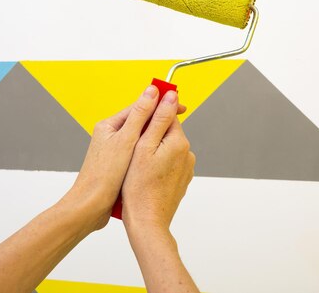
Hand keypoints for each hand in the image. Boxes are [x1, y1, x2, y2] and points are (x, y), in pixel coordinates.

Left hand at [66, 86, 186, 230]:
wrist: (91, 206)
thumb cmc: (104, 175)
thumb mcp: (126, 140)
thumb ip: (140, 115)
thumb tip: (152, 91)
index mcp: (109, 125)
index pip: (139, 107)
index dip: (160, 104)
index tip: (179, 105)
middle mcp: (111, 136)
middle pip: (141, 122)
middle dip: (159, 120)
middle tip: (179, 121)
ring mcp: (115, 151)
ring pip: (141, 138)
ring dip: (155, 137)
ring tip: (172, 139)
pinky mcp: (119, 165)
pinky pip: (138, 153)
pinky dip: (149, 152)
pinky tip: (158, 157)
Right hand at [122, 91, 195, 232]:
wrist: (147, 222)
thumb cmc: (139, 187)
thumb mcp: (143, 147)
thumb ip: (157, 119)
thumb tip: (169, 95)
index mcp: (179, 142)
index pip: (168, 114)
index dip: (151, 113)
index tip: (138, 118)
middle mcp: (187, 153)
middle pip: (166, 131)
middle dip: (150, 135)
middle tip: (131, 148)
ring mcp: (186, 168)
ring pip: (166, 148)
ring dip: (152, 150)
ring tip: (135, 165)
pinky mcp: (181, 180)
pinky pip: (167, 164)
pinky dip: (156, 165)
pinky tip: (143, 176)